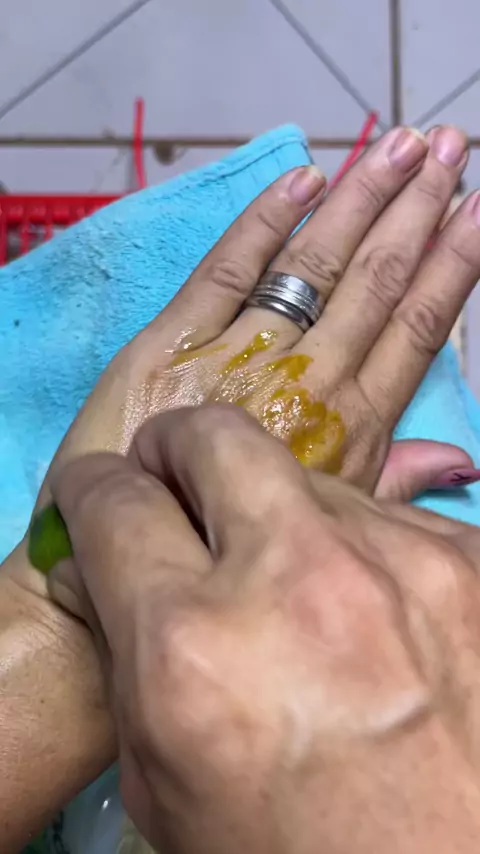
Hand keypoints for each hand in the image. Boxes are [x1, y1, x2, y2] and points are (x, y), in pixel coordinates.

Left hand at [47, 125, 479, 505]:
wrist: (116, 566)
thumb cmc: (227, 546)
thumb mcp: (325, 524)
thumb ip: (390, 479)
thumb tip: (461, 461)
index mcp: (349, 427)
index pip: (416, 327)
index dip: (452, 263)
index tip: (478, 210)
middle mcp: (303, 382)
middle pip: (372, 280)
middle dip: (415, 208)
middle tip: (447, 146)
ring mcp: (237, 354)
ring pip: (312, 264)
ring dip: (360, 198)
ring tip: (398, 143)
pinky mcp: (172, 341)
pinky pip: (228, 268)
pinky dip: (264, 221)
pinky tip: (303, 178)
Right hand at [50, 405, 479, 853]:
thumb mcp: (169, 783)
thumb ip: (127, 656)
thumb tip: (108, 564)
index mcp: (197, 652)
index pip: (115, 503)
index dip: (92, 492)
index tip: (99, 494)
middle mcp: (302, 583)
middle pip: (215, 436)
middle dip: (178, 450)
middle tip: (179, 486)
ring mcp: (405, 560)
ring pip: (309, 479)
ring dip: (282, 520)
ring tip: (301, 592)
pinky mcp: (475, 560)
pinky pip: (387, 521)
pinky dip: (359, 555)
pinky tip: (376, 622)